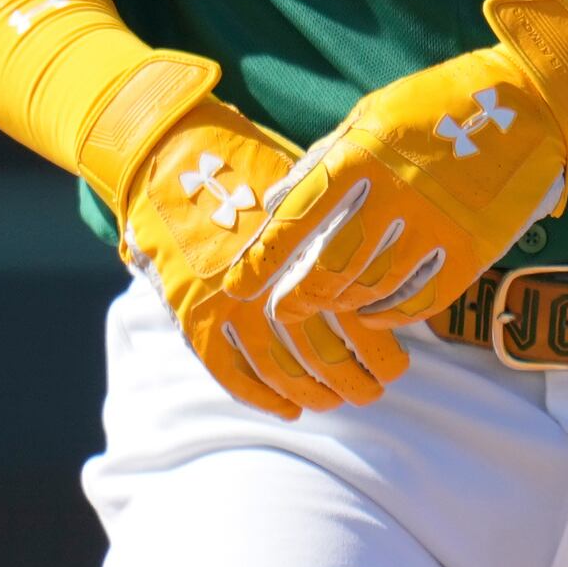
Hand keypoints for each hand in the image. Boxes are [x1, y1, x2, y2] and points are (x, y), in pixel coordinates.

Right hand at [88, 56, 403, 420]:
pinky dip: (259, 396)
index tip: (398, 366)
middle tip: (371, 393)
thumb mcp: (302, 189)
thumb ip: (334, 233)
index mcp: (302, 249)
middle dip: (352, 381)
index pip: (353, 316)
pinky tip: (287, 409)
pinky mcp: (192, 311)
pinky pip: (228, 370)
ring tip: (333, 402)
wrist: (169, 157)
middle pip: (320, 352)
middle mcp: (267, 279)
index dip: (379, 352)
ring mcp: (226, 300)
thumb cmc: (244, 165)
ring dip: (311, 394)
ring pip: (278, 368)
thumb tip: (383, 276)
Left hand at [222, 0, 567, 335]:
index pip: (298, 217)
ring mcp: (438, 224)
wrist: (528, 100)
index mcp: (363, 154)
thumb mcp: (371, 116)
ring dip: (345, 304)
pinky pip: (422, 299)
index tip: (239, 284)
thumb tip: (274, 203)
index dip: (263, 258)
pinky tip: (377, 312)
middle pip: (332, 266)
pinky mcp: (475, 248)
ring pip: (374, 287)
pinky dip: (392, 314)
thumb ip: (323, 161)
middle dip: (302, 296)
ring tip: (333, 305)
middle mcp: (396, 193)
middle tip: (287, 309)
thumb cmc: (436, 105)